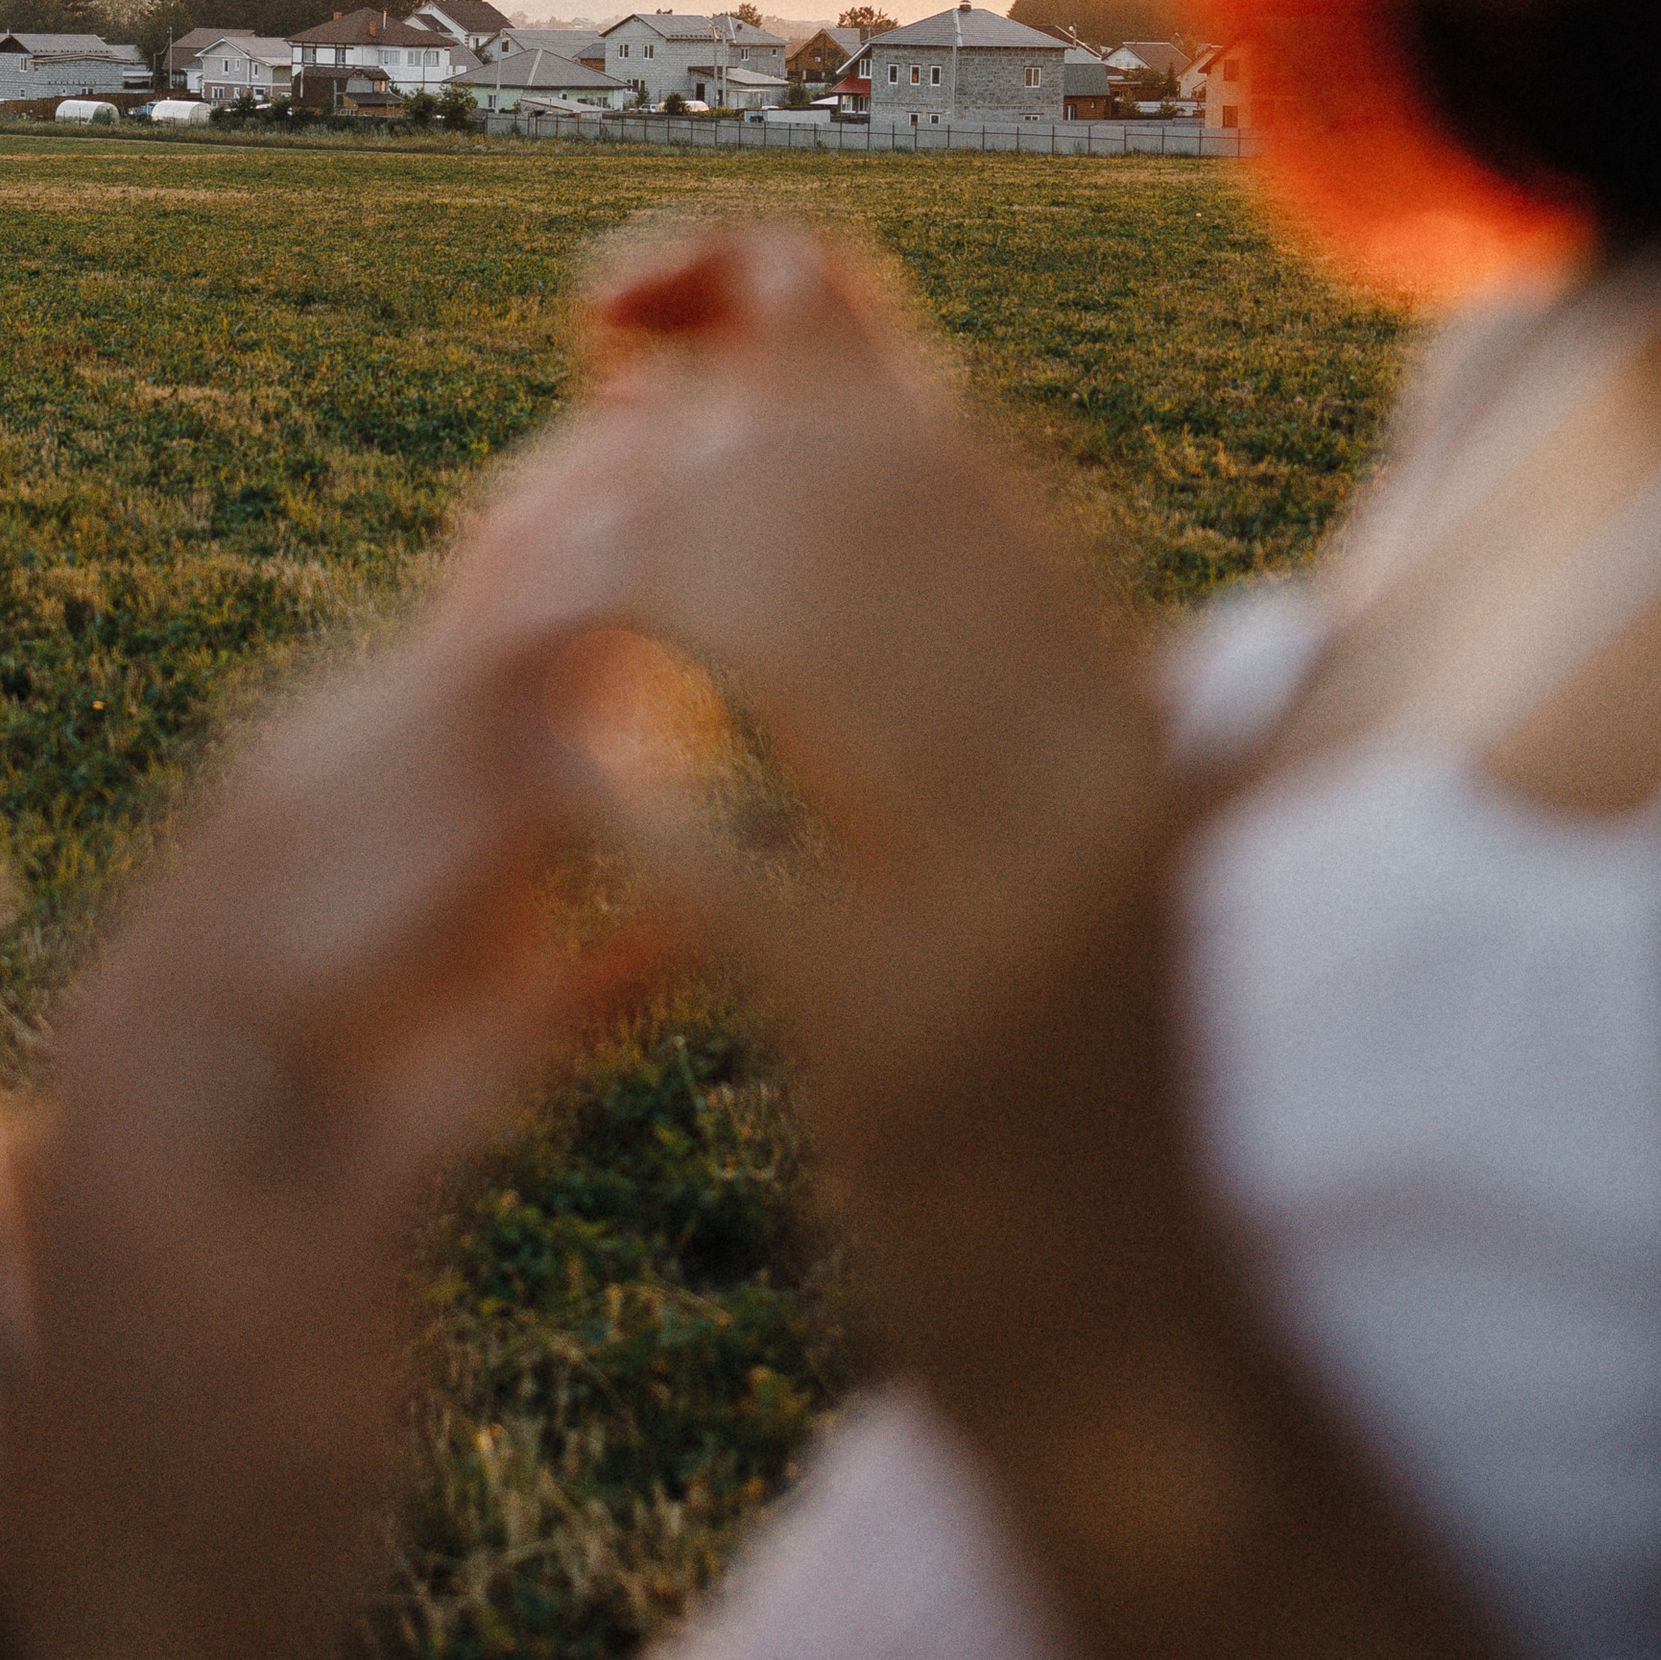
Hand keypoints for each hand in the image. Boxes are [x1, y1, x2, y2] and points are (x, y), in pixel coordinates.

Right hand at [0, 603, 669, 1659]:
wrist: (74, 1631)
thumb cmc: (222, 1342)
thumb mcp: (306, 1125)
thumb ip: (422, 968)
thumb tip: (587, 790)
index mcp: (153, 977)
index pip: (292, 747)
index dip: (451, 619)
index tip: (598, 510)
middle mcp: (140, 1036)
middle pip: (292, 787)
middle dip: (475, 653)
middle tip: (648, 543)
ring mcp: (181, 1166)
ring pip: (310, 914)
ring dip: (485, 789)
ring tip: (652, 687)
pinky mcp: (256, 1309)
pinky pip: (393, 1128)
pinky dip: (520, 1022)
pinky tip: (655, 955)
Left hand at [444, 224, 1203, 1427]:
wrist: (1130, 1346)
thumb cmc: (1041, 1057)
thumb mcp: (1048, 819)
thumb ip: (957, 640)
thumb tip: (797, 401)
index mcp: (1121, 709)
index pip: (935, 434)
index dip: (763, 328)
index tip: (623, 313)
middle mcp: (1095, 783)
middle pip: (859, 504)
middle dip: (678, 449)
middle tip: (559, 466)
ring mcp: (1013, 917)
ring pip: (797, 647)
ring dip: (635, 582)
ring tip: (529, 584)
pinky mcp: (912, 1054)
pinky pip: (738, 871)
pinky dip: (634, 788)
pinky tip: (561, 753)